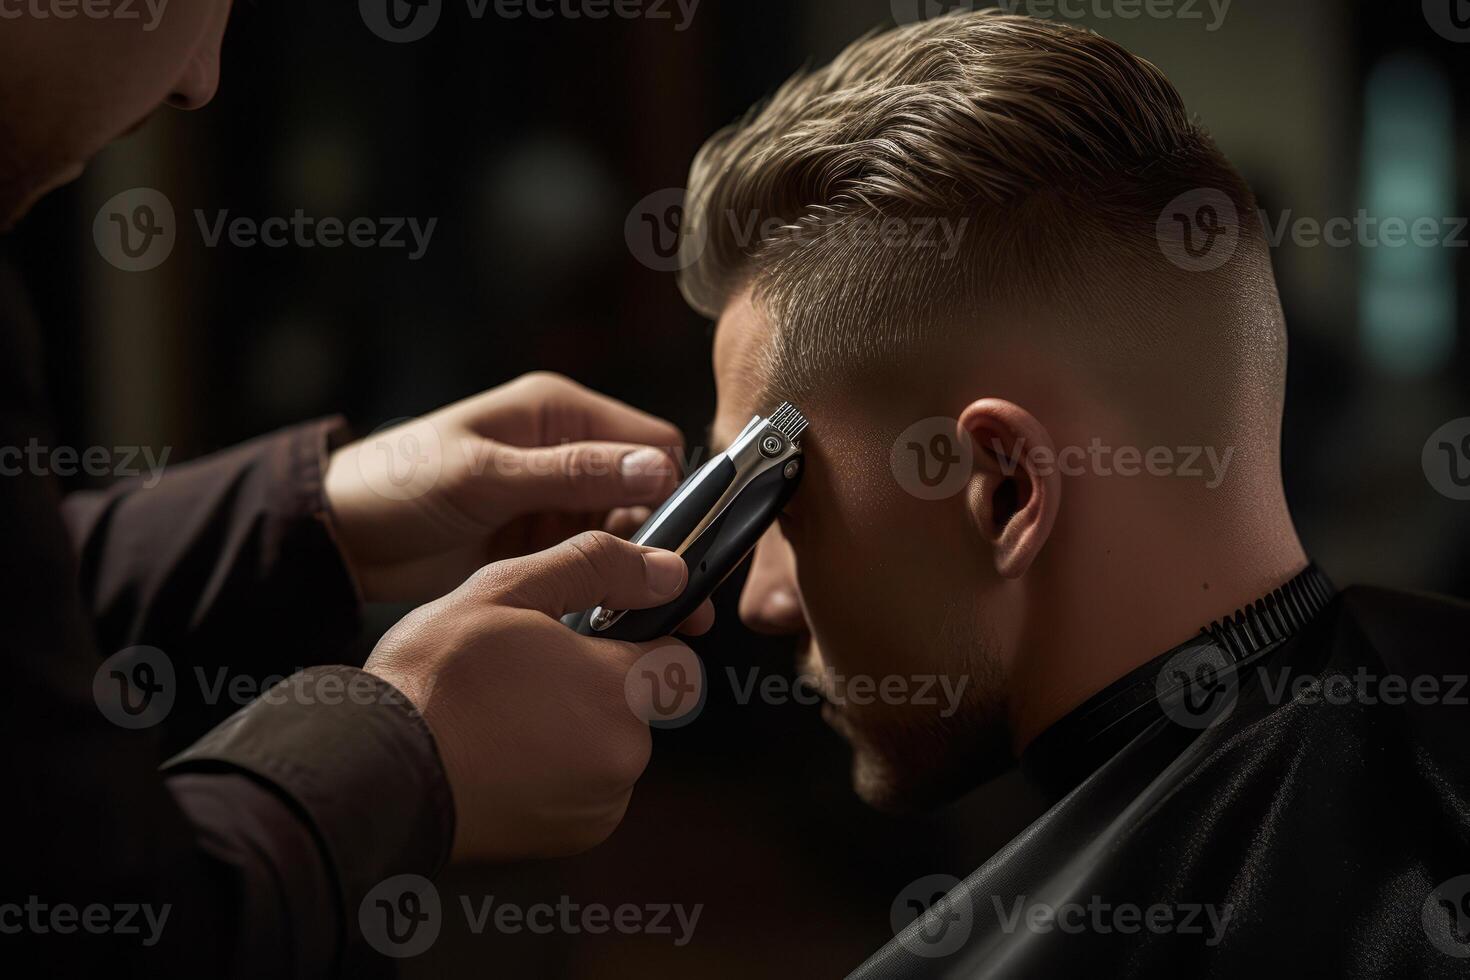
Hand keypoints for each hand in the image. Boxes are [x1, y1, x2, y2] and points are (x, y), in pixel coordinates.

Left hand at [324, 372, 684, 602]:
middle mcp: (566, 452)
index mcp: (557, 412)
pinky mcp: (541, 541)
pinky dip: (607, 585)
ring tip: (658, 617)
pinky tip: (617, 617)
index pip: (648, 440)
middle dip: (665, 539)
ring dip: (639, 568)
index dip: (673, 485)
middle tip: (684, 596)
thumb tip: (656, 468)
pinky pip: (593, 561)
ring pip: (625, 532)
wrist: (343, 538)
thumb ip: (571, 473)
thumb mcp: (485, 475)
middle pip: (645, 491)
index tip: (686, 539)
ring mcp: (555, 500)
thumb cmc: (399, 484)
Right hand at [364, 531, 704, 861]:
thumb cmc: (432, 681)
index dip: (637, 635)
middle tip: (530, 671)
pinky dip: (563, 771)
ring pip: (612, 743)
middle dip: (598, 681)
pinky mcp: (576, 836)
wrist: (376, 770)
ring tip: (509, 713)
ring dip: (579, 727)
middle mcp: (624, 751)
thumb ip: (597, 568)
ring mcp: (603, 801)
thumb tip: (665, 572)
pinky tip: (508, 753)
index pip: (674, 654)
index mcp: (618, 686)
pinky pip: (591, 788)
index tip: (598, 635)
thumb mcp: (506, 588)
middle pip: (639, 701)